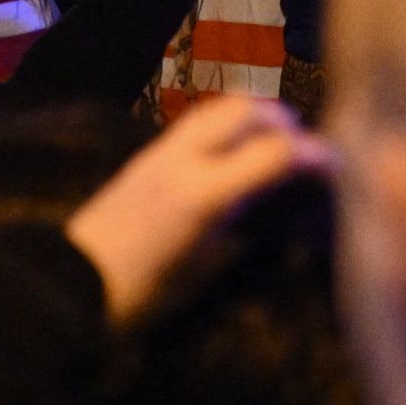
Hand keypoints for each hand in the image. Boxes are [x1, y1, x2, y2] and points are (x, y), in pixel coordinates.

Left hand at [61, 97, 324, 320]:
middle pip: (242, 111)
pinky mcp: (143, 159)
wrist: (68, 286)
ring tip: (268, 143)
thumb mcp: (205, 270)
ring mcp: (159, 155)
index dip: (312, 153)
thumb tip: (287, 210)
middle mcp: (183, 162)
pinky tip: (230, 156)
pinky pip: (194, 127)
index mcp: (204, 194)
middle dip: (280, 120)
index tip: (336, 161)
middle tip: (299, 147)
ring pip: (215, 110)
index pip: (273, 152)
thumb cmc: (143, 293)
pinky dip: (223, 128)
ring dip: (249, 117)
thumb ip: (248, 229)